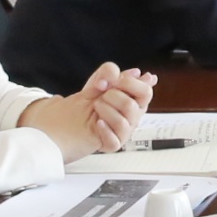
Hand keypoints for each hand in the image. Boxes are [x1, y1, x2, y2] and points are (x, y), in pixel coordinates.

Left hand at [28, 64, 155, 157]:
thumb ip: (111, 72)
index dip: (131, 84)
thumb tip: (135, 72)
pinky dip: (104, 130)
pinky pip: (115, 140)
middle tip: (102, 96)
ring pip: (123, 123)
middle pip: (132, 106)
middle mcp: (132, 117)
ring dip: (106, 111)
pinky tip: (98, 123)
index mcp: (134, 100)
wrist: (70, 117)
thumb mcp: (98, 80)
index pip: (146, 92)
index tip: (117, 81)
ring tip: (96, 108)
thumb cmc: (88, 99)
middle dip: (113, 97)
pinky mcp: (113, 144)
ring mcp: (123, 132)